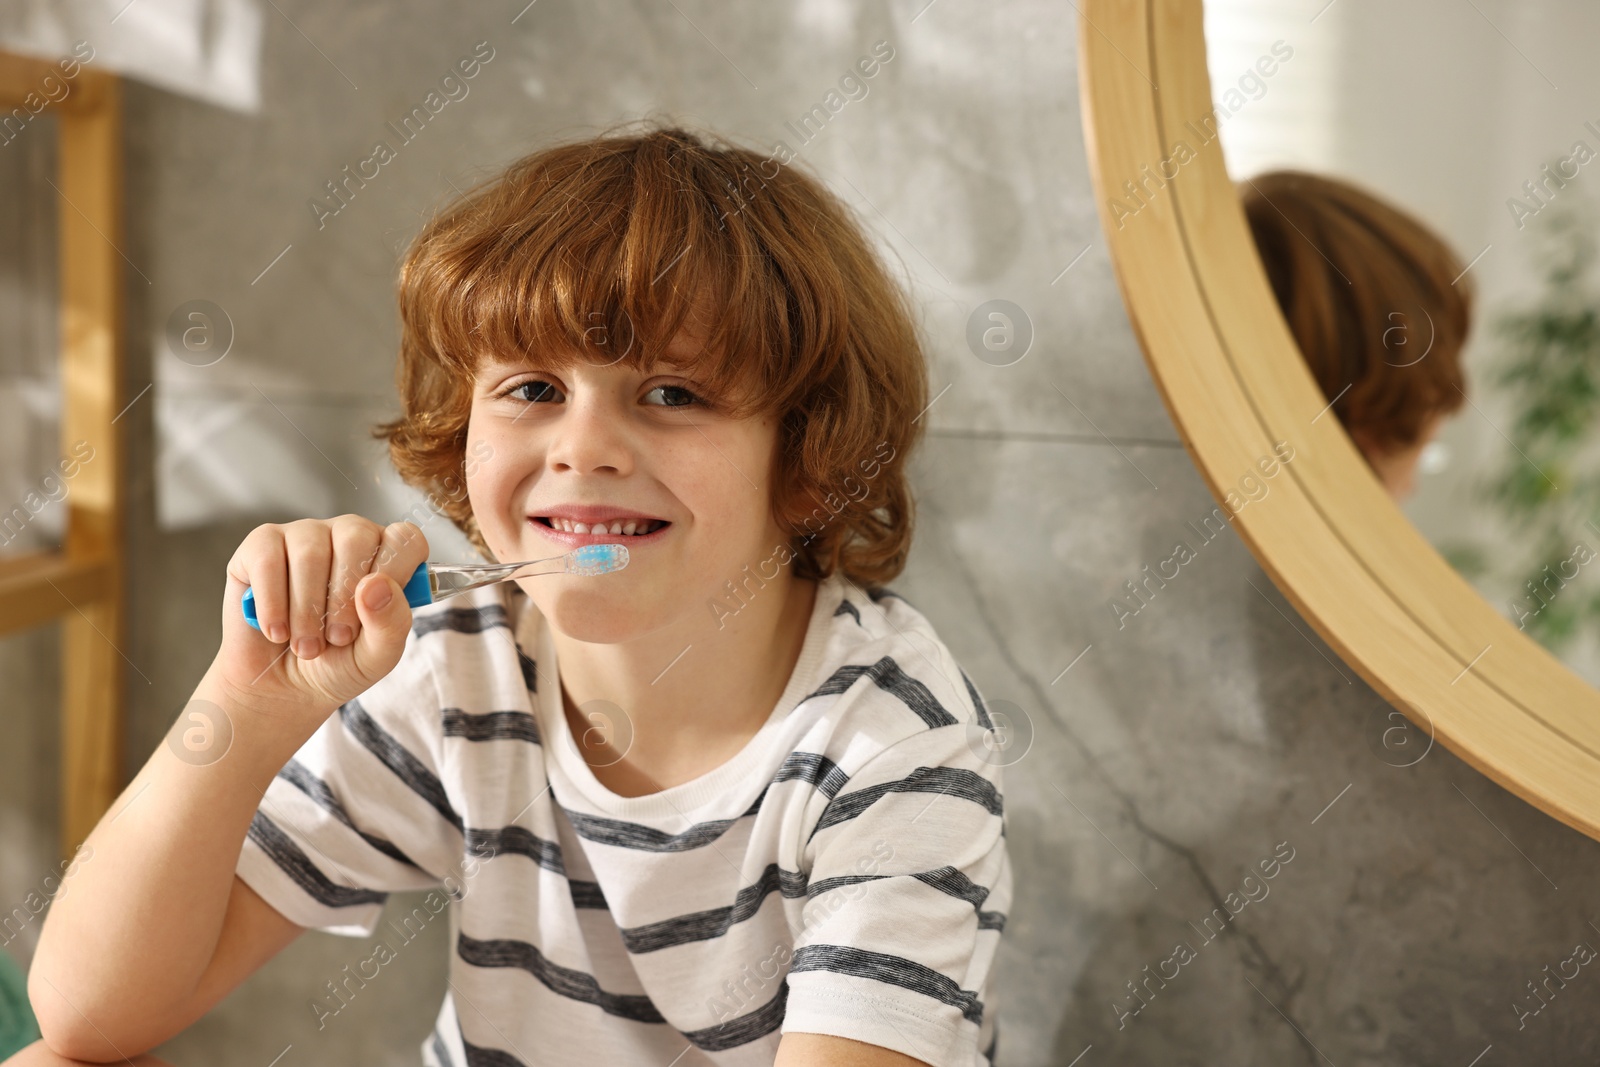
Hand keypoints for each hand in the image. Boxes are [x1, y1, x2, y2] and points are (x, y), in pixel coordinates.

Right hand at [213, 517, 428, 722]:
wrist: (281, 687)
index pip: (404, 538)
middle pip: (356, 538)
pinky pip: (267, 560)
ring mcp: (304, 536)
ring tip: (307, 646)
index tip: (373, 613)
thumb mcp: (377, 655)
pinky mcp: (261, 545)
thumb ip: (391, 622)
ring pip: (310, 553)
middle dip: (344, 599)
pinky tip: (276, 631)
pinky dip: (272, 604)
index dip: (393, 573)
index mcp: (385, 555)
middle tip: (337, 639)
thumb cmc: (337, 663)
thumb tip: (375, 586)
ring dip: (307, 611)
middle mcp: (347, 536)